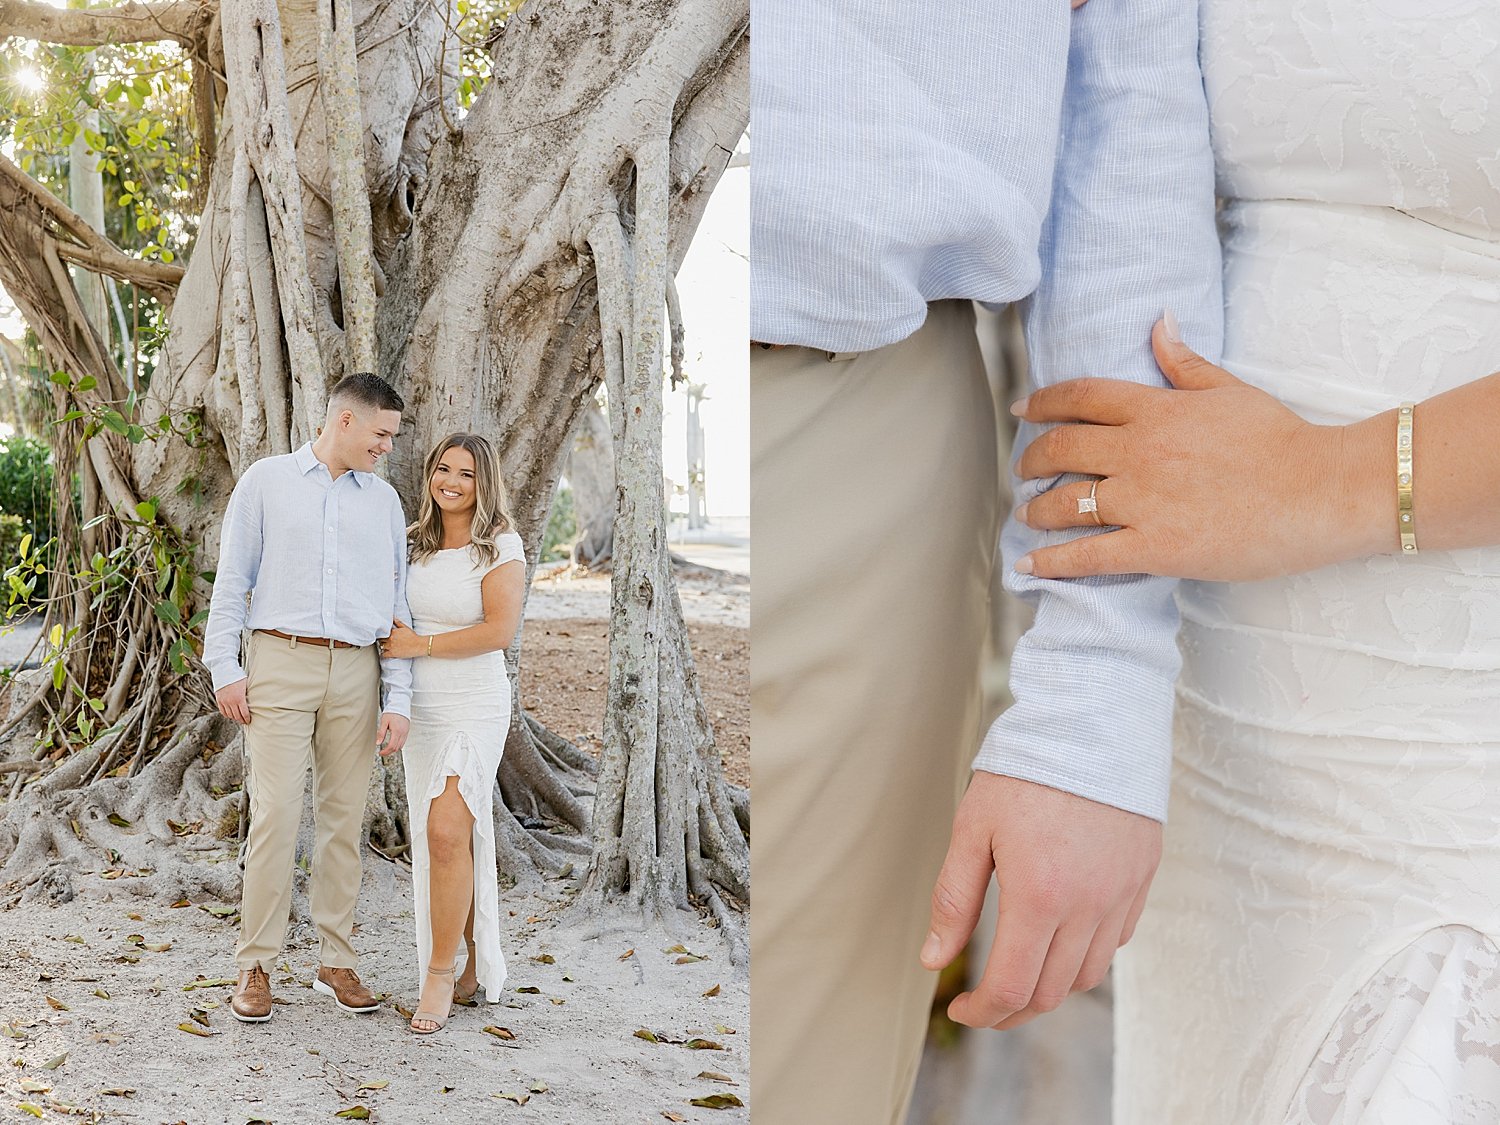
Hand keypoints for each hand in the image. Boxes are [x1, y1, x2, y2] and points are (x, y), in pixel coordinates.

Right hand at [216, 678, 250, 724]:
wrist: (224, 671)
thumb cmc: (238, 677)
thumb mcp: (246, 685)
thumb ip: (247, 695)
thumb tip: (253, 702)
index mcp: (239, 699)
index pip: (244, 713)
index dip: (247, 719)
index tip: (249, 721)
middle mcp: (231, 702)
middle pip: (237, 716)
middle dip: (241, 720)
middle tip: (244, 722)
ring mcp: (224, 701)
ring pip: (229, 715)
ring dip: (234, 718)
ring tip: (238, 718)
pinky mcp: (218, 700)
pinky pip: (222, 711)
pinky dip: (226, 714)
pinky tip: (230, 715)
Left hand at [376, 712, 409, 756]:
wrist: (400, 706)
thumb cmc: (392, 712)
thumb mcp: (384, 722)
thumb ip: (381, 733)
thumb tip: (378, 743)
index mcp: (397, 731)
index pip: (391, 746)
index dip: (385, 751)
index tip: (380, 753)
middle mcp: (403, 733)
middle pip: (396, 748)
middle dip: (389, 752)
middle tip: (382, 753)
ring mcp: (406, 733)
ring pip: (401, 746)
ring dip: (394, 749)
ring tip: (387, 749)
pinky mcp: (407, 731)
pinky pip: (403, 742)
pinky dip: (398, 745)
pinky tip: (393, 744)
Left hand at [380, 619, 424, 658]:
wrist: (418, 645)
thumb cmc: (413, 636)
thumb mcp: (405, 627)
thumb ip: (398, 622)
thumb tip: (393, 618)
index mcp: (393, 632)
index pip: (382, 633)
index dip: (382, 634)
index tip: (382, 636)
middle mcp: (390, 639)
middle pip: (380, 639)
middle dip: (381, 640)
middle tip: (382, 642)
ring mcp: (391, 646)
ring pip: (381, 646)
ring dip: (381, 647)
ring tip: (383, 647)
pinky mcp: (392, 653)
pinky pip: (384, 654)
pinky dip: (383, 654)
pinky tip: (384, 653)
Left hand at [922, 772, 1159, 1029]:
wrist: (1094, 720)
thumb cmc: (1025, 769)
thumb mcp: (972, 829)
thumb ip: (954, 900)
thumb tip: (934, 960)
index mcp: (1039, 897)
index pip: (1013, 988)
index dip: (983, 1012)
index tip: (961, 1009)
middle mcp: (1087, 907)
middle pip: (1051, 992)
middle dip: (1011, 1010)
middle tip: (983, 1003)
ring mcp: (1121, 896)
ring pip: (1087, 975)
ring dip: (1049, 987)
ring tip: (1018, 973)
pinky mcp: (1141, 879)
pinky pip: (1115, 941)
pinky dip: (1084, 955)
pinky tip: (1058, 937)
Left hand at [1010, 316, 1386, 581]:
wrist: (1321, 491)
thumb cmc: (1281, 440)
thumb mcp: (1228, 389)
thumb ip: (1183, 361)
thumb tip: (1159, 321)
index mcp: (1155, 409)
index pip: (1081, 397)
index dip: (1043, 403)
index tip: (1022, 411)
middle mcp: (1138, 452)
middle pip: (1062, 448)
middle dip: (1032, 459)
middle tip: (1022, 468)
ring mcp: (1143, 501)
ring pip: (1066, 503)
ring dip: (1036, 510)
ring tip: (1026, 514)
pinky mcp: (1154, 546)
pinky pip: (1087, 555)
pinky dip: (1051, 563)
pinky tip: (1029, 567)